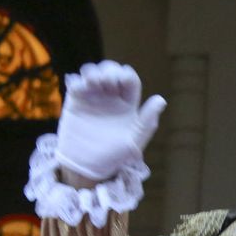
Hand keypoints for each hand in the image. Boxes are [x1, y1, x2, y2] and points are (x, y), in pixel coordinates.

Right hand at [54, 62, 165, 181]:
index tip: (120, 81)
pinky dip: (76, 80)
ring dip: (92, 72)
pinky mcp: (75, 102)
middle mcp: (111, 98)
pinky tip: (77, 90)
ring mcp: (92, 98)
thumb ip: (146, 121)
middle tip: (104, 82)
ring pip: (92, 73)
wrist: (87, 166)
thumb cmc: (114, 157)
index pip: (130, 80)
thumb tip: (161, 99)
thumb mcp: (134, 141)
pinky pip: (74, 83)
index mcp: (128, 105)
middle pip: (111, 71)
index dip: (125, 75)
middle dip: (108, 70)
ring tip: (91, 84)